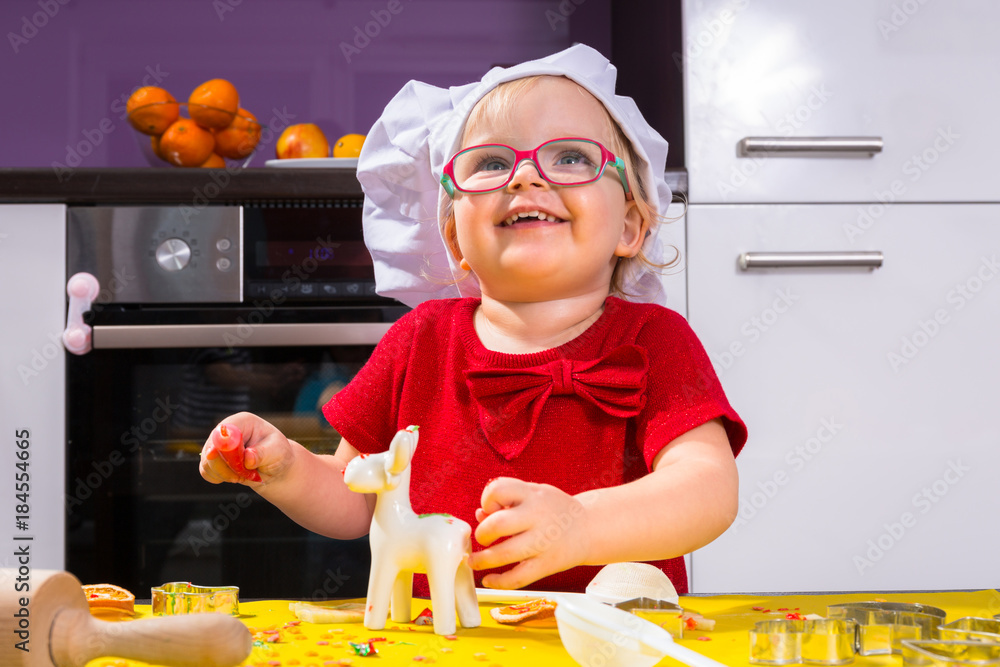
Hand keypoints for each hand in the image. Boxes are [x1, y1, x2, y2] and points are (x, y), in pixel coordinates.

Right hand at [199, 412, 292, 485]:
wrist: (274, 466)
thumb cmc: (278, 454)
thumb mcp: (277, 451)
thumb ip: (263, 453)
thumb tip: (247, 458)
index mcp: (243, 422)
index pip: (225, 429)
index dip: (221, 444)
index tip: (221, 456)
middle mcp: (226, 431)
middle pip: (211, 447)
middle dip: (226, 465)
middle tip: (241, 475)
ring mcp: (217, 445)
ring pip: (207, 462)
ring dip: (224, 474)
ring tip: (243, 475)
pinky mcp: (213, 459)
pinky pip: (206, 471)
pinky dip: (218, 478)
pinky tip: (234, 477)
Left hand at [469, 477, 591, 589]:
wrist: (589, 527)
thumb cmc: (554, 509)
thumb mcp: (533, 494)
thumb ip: (507, 501)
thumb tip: (479, 515)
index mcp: (533, 494)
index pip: (498, 490)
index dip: (487, 500)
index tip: (490, 509)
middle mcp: (538, 516)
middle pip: (498, 524)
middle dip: (482, 533)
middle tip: (483, 537)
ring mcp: (543, 542)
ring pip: (504, 553)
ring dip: (483, 560)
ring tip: (475, 561)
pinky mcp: (547, 564)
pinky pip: (518, 577)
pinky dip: (498, 582)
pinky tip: (489, 579)